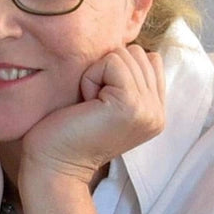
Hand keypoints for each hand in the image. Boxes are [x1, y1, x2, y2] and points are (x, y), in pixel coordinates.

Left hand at [20, 45, 164, 185]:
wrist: (55, 165)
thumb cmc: (69, 132)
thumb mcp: (107, 102)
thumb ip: (128, 80)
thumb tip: (126, 47)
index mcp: (156, 112)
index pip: (150, 59)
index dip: (117, 70)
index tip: (100, 101)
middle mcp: (158, 112)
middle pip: (138, 53)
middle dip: (107, 70)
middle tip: (92, 105)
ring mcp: (148, 109)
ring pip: (126, 54)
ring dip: (98, 74)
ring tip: (89, 105)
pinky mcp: (131, 104)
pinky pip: (112, 62)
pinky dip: (91, 77)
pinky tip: (86, 103)